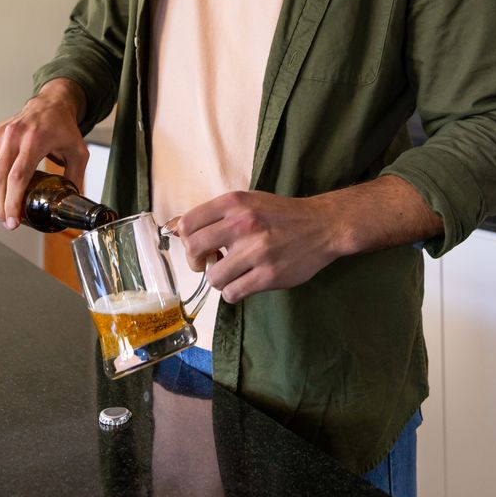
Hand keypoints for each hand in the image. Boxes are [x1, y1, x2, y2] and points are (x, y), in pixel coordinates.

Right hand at [0, 79, 87, 229]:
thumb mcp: (79, 152)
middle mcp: (12, 136)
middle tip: (6, 221)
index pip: (17, 178)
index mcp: (35, 140)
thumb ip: (75, 178)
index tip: (13, 221)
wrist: (49, 105)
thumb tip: (70, 204)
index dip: (12, 203)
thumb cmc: (63, 129)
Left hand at [175, 176, 443, 303]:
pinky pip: (232, 293)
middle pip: (194, 250)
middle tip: (208, 263)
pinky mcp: (268, 275)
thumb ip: (213, 215)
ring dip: (219, 279)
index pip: (189, 223)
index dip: (186, 238)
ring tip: (233, 273)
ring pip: (213, 277)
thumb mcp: (247, 202)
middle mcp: (242, 224)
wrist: (322, 225)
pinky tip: (244, 283)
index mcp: (235, 202)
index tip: (196, 245)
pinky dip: (233, 293)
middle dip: (196, 262)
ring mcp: (256, 251)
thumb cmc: (280, 214)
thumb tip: (173, 227)